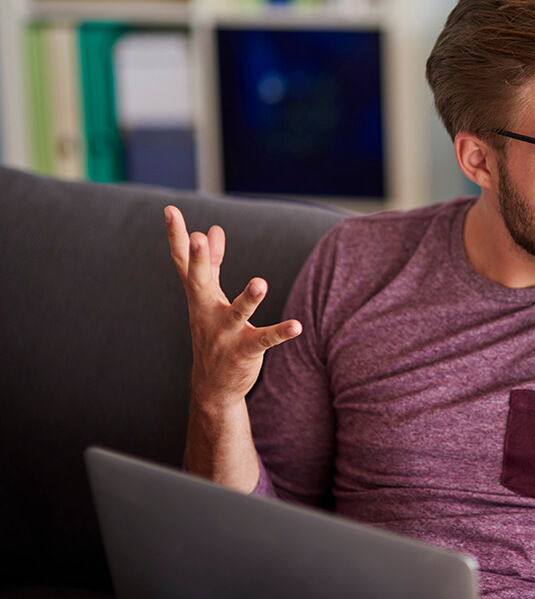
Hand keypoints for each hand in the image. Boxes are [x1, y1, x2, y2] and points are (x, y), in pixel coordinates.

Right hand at [164, 205, 300, 411]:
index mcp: (200, 296)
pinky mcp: (245, 351)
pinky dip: (280, 332)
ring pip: (236, 313)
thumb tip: (211, 229)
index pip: (184, 263)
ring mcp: (225, 333)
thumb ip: (213, 263)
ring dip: (248, 298)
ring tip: (261, 282)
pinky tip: (297, 326)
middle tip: (195, 239)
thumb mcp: (209, 297)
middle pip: (199, 283)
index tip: (170, 210)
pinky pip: (264, 340)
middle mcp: (208, 312)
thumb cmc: (213, 333)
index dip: (176, 237)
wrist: (213, 386)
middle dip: (198, 261)